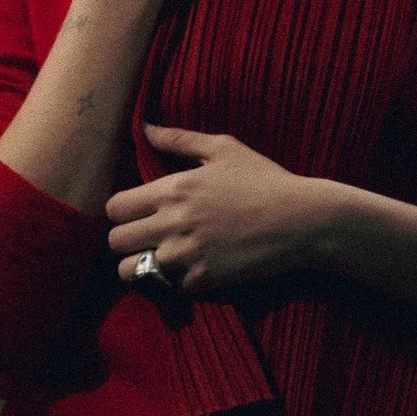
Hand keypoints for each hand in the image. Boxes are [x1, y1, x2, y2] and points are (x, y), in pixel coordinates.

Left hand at [106, 124, 328, 293]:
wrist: (301, 221)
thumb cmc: (265, 180)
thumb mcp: (224, 148)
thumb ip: (179, 139)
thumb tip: (145, 127)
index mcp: (173, 189)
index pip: (115, 208)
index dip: (121, 212)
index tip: (135, 215)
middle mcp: (172, 223)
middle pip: (115, 241)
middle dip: (125, 241)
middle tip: (144, 240)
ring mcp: (185, 255)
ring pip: (131, 271)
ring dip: (140, 266)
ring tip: (157, 260)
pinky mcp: (202, 281)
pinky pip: (167, 288)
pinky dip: (174, 282)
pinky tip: (190, 269)